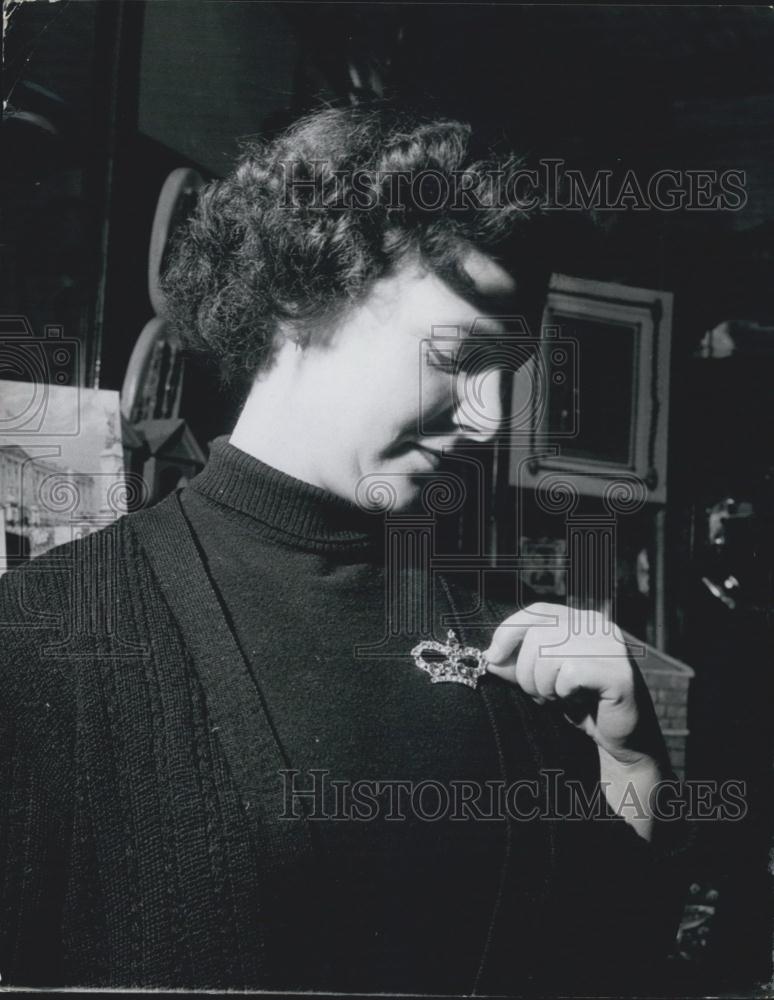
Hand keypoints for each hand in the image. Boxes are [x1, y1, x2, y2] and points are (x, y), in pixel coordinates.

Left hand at [484, 602, 662, 766]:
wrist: (622, 739)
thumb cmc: (583, 705)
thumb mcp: (543, 681)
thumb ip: (517, 666)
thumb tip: (489, 658)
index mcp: (582, 620)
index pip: (537, 612)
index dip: (508, 632)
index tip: (492, 658)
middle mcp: (599, 625)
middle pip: (538, 635)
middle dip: (527, 672)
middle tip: (541, 694)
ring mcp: (612, 646)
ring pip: (551, 654)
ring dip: (544, 685)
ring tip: (558, 698)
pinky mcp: (620, 672)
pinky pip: (570, 673)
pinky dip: (563, 692)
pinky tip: (575, 701)